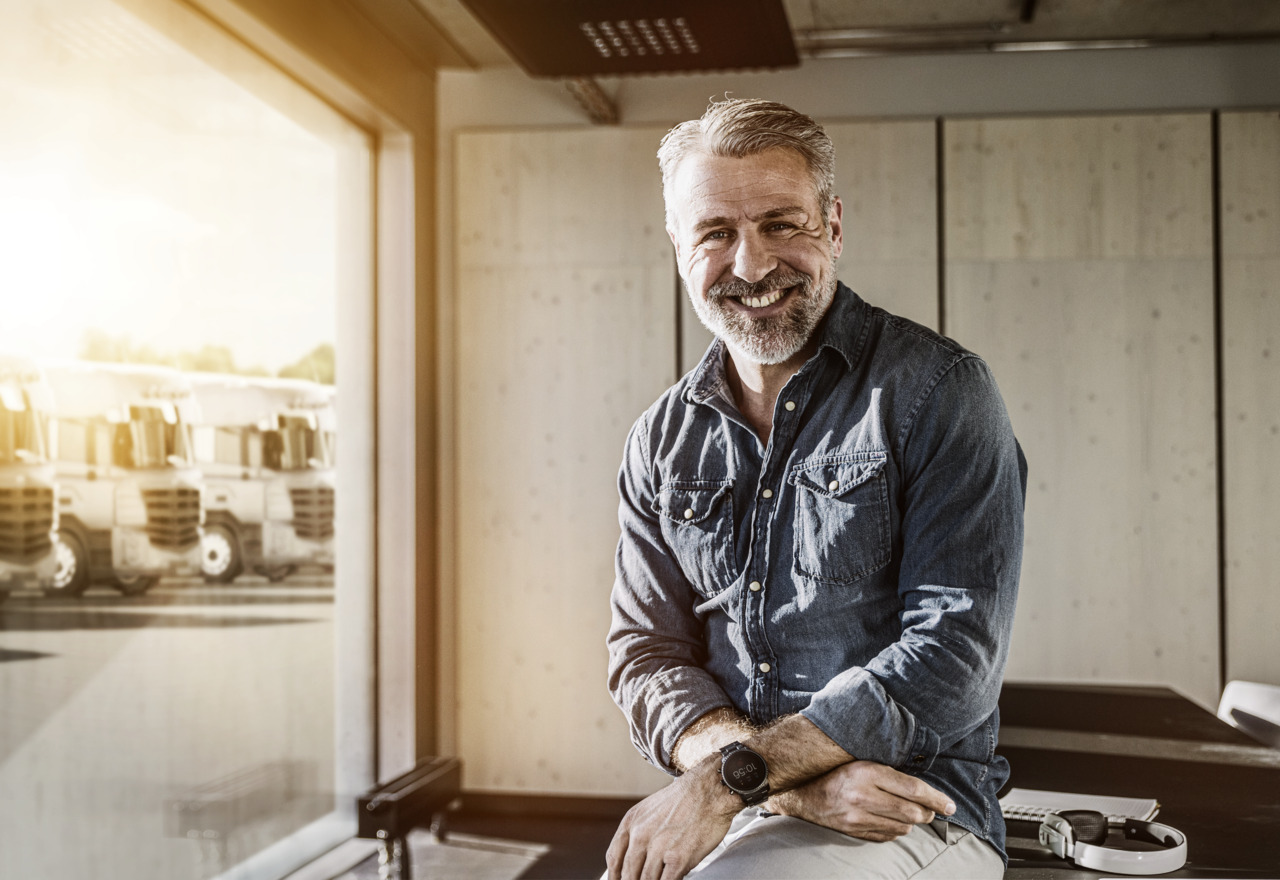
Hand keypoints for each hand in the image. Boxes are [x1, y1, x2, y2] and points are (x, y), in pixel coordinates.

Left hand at [606, 763, 739, 879]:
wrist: (711, 789)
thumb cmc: (686, 798)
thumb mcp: (651, 809)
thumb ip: (640, 832)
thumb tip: (637, 856)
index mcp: (632, 822)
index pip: (614, 858)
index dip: (614, 876)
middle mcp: (640, 835)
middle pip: (627, 873)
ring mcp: (658, 848)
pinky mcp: (678, 859)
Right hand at [765, 760, 954, 841]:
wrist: (802, 791)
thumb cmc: (836, 771)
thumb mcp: (862, 762)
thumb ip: (890, 773)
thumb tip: (924, 789)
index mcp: (867, 772)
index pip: (912, 789)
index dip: (936, 798)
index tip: (950, 805)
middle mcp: (863, 796)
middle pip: (912, 811)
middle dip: (927, 812)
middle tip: (931, 809)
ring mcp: (858, 818)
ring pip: (903, 826)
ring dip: (912, 821)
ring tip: (910, 812)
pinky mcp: (854, 832)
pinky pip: (888, 836)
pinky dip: (897, 830)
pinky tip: (893, 821)